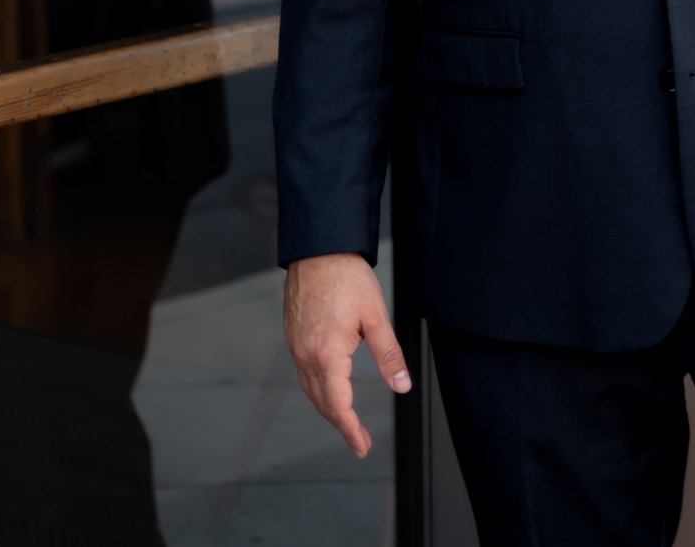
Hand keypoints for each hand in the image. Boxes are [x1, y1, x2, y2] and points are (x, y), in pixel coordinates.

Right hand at [284, 252, 410, 456]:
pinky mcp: (293, 335)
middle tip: (360, 441)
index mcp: (328, 354)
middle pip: (322, 402)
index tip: (362, 447)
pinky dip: (318, 389)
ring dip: (328, 408)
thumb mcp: (376, 316)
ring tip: (347, 421)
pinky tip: (330, 389)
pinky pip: (304, 373)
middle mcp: (306, 354)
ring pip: (310, 389)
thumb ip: (389, 355)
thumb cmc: (347, 277)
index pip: (338, 405)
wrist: (318, 247)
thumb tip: (402, 385)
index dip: (350, 430)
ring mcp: (296, 345)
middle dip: (341, 424)